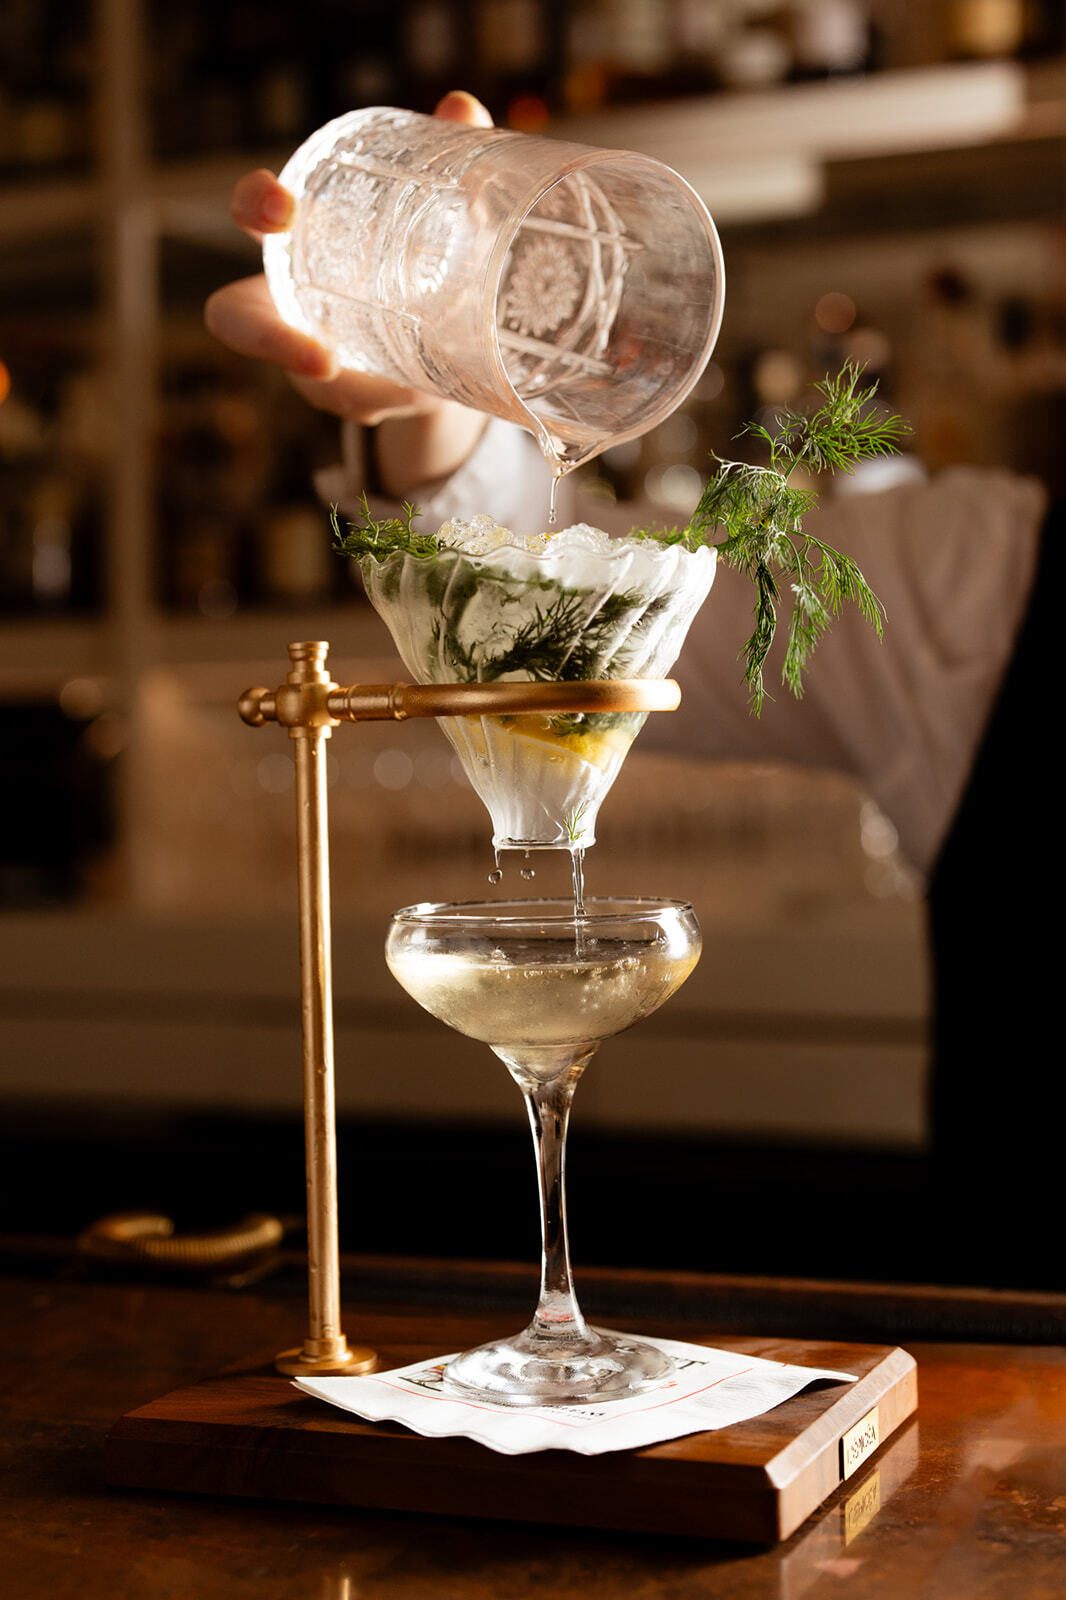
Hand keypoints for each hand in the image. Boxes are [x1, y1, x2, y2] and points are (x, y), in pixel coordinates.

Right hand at [204, 91, 492, 490]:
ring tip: (398, 392)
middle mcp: (288, 305)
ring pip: (310, 384)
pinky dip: (390, 401)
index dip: (252, 206)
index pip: (251, 214)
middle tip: (320, 356)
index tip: (281, 206)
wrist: (444, 322)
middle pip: (239, 324)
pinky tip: (420, 397)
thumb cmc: (419, 245)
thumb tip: (460, 108)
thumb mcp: (435, 202)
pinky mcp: (353, 397)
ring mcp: (313, 359)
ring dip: (346, 391)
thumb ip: (447, 155)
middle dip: (266, 339)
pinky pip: (361, 406)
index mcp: (299, 239)